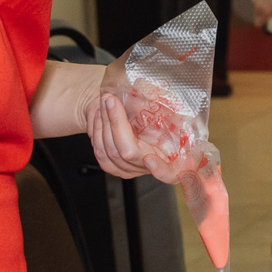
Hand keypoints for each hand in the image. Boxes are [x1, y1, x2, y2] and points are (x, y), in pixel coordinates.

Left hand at [88, 60, 195, 182]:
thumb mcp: (168, 108)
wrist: (143, 119)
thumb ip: (160, 107)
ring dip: (103, 122)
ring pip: (110, 152)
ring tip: (105, 102)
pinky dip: (96, 130)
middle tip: (110, 99)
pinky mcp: (116, 168)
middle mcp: (152, 168)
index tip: (149, 158)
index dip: (160, 170)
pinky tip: (100, 115)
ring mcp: (132, 170)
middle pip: (127, 153)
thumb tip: (147, 97)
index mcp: (174, 158)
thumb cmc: (161, 113)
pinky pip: (100, 153)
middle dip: (115, 122)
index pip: (170, 174)